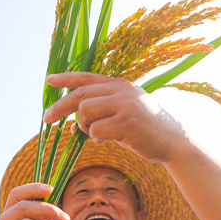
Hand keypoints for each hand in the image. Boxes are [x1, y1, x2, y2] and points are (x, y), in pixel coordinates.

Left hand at [43, 72, 185, 163]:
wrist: (174, 141)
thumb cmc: (145, 130)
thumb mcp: (123, 114)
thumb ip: (100, 114)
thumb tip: (71, 126)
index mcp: (120, 85)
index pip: (87, 78)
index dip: (66, 79)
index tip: (48, 80)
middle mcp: (121, 90)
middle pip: (80, 95)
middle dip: (60, 108)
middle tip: (46, 120)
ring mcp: (125, 105)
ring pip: (85, 111)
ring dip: (83, 126)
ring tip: (96, 134)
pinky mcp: (127, 122)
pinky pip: (96, 130)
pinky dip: (96, 138)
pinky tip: (109, 140)